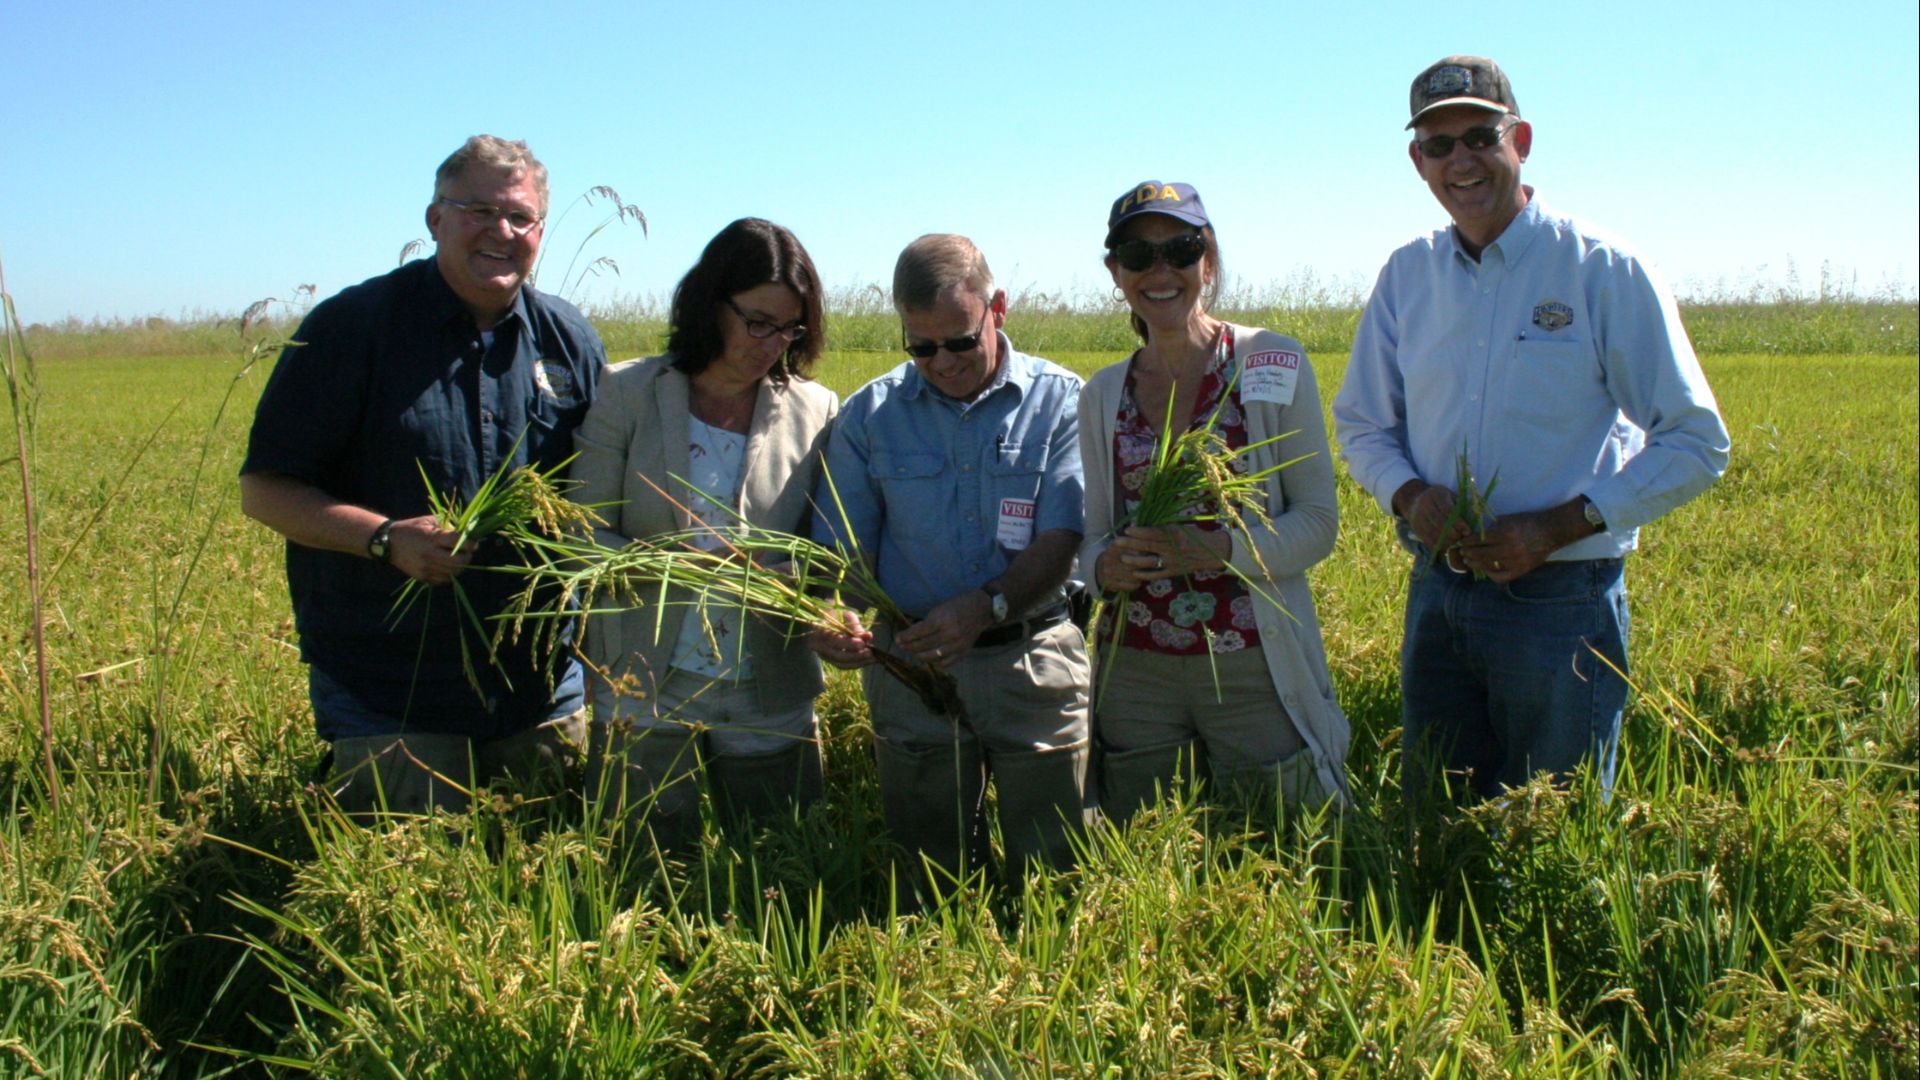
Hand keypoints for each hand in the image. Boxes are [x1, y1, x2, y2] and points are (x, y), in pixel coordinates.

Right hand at [385, 515, 472, 584]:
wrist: (388, 543)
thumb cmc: (411, 529)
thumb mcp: (428, 521)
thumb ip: (447, 526)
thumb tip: (466, 533)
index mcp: (431, 538)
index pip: (457, 542)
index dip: (470, 543)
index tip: (474, 543)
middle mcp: (429, 554)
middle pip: (459, 561)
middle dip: (468, 556)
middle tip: (468, 552)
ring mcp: (426, 568)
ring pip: (453, 572)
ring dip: (460, 566)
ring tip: (458, 559)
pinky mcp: (422, 577)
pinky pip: (443, 580)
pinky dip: (450, 574)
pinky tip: (448, 566)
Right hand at [808, 606, 873, 668]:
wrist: (830, 619)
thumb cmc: (839, 615)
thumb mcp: (847, 616)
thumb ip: (856, 627)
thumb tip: (868, 636)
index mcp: (819, 631)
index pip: (833, 640)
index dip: (848, 644)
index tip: (862, 643)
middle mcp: (818, 646)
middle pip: (837, 655)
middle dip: (855, 655)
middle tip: (870, 652)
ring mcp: (825, 655)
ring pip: (842, 664)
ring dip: (859, 662)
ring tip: (873, 658)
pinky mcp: (832, 661)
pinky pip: (845, 666)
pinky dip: (858, 664)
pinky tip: (870, 660)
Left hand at [893, 590, 993, 669]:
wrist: (980, 610)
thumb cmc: (957, 606)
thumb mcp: (939, 609)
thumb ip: (926, 623)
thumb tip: (910, 635)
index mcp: (942, 620)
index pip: (919, 632)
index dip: (906, 637)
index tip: (897, 639)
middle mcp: (950, 634)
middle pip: (924, 646)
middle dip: (909, 647)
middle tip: (902, 646)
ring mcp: (958, 645)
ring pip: (932, 657)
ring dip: (920, 655)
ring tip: (914, 652)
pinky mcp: (963, 652)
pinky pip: (945, 663)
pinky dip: (935, 662)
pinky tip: (929, 658)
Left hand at [1101, 525, 1228, 590]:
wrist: (1213, 551)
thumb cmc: (1195, 535)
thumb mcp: (1182, 527)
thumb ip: (1165, 528)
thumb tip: (1143, 525)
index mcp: (1177, 533)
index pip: (1154, 532)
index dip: (1140, 531)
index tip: (1127, 529)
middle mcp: (1175, 547)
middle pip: (1149, 546)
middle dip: (1131, 544)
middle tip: (1117, 542)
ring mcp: (1174, 561)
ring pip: (1151, 561)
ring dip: (1135, 560)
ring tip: (1122, 558)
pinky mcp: (1175, 571)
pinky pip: (1158, 574)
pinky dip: (1146, 574)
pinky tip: (1134, 573)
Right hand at [1400, 483, 1472, 553]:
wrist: (1416, 500)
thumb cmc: (1441, 499)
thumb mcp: (1451, 496)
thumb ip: (1460, 507)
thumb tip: (1473, 521)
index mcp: (1436, 494)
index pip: (1448, 510)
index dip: (1459, 523)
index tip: (1468, 531)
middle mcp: (1424, 504)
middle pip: (1439, 523)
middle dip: (1453, 533)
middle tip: (1462, 538)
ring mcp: (1417, 517)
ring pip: (1432, 533)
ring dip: (1446, 541)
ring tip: (1456, 543)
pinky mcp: (1415, 528)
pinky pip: (1427, 539)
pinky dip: (1438, 545)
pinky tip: (1447, 546)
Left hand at [1454, 505, 1586, 583]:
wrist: (1550, 531)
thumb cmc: (1527, 522)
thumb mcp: (1508, 519)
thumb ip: (1491, 528)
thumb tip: (1473, 536)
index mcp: (1506, 533)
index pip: (1479, 539)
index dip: (1467, 542)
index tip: (1461, 542)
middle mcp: (1511, 549)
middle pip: (1481, 554)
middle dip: (1468, 553)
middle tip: (1462, 552)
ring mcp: (1516, 562)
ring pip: (1488, 566)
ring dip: (1476, 564)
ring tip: (1469, 561)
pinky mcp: (1521, 571)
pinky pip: (1501, 577)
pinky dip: (1491, 575)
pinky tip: (1486, 569)